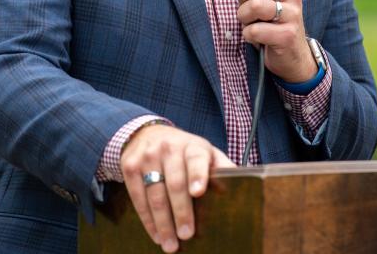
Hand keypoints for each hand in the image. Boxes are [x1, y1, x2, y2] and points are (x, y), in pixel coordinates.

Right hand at [121, 124, 235, 252]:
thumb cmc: (184, 150)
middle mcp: (169, 148)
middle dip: (181, 212)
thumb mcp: (204, 152)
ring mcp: (147, 157)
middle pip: (174, 183)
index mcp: (192, 146)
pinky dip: (147, 219)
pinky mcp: (130, 167)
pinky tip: (155, 234)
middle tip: (187, 234)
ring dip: (162, 222)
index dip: (198, 175)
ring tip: (170, 244)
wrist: (146, 133)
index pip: (196, 160)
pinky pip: (138, 197)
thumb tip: (247, 182)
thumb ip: (221, 167)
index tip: (198, 192)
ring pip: (154, 194)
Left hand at [235, 0, 316, 82]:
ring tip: (249, 23)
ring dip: (243, 16)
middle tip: (243, 5)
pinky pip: (255, 30)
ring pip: (255, 5)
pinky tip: (256, 37)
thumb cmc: (272, 24)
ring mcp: (292, 15)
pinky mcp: (286, 35)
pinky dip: (248, 35)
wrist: (293, 57)